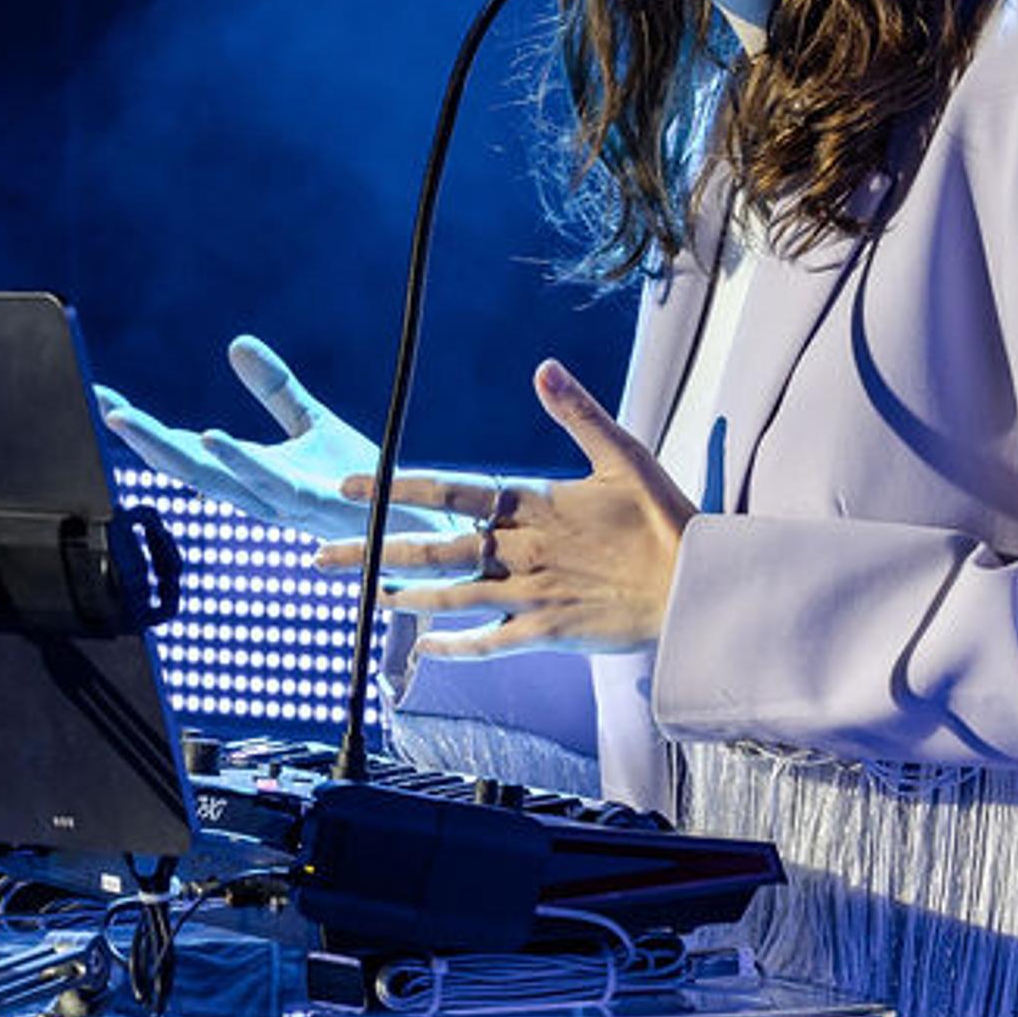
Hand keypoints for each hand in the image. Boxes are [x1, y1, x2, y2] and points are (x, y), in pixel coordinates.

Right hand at [96, 335, 466, 542]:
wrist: (417, 521)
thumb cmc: (363, 482)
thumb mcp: (313, 423)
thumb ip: (275, 388)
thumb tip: (236, 343)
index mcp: (251, 474)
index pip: (187, 449)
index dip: (145, 429)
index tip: (103, 399)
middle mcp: (258, 495)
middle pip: (189, 469)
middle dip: (143, 442)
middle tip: (104, 411)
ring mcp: (285, 504)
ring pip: (216, 481)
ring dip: (173, 453)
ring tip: (133, 423)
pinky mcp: (318, 504)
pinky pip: (269, 484)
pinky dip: (237, 463)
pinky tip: (211, 436)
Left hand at [315, 359, 693, 656]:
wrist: (698, 586)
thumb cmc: (665, 518)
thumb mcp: (623, 454)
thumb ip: (578, 411)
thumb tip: (543, 366)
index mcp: (533, 503)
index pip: (449, 491)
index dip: (395, 489)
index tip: (350, 487)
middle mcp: (521, 550)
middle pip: (433, 549)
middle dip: (372, 552)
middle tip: (319, 557)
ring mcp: (531, 596)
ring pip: (451, 597)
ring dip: (402, 597)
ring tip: (359, 596)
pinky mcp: (548, 633)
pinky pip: (491, 643)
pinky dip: (456, 646)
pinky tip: (424, 650)